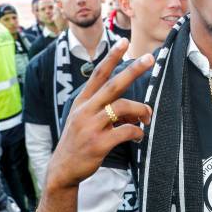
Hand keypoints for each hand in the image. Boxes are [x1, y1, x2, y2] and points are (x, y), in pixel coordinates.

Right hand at [46, 38, 153, 189]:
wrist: (62, 170)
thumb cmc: (78, 142)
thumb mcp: (84, 120)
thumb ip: (105, 110)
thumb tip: (134, 110)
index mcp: (82, 102)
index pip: (98, 73)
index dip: (112, 57)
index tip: (124, 42)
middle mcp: (85, 110)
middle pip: (113, 84)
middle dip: (133, 70)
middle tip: (149, 58)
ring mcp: (90, 126)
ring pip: (122, 107)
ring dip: (140, 110)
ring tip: (147, 117)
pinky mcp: (97, 143)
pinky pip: (125, 131)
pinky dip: (137, 132)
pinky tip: (139, 136)